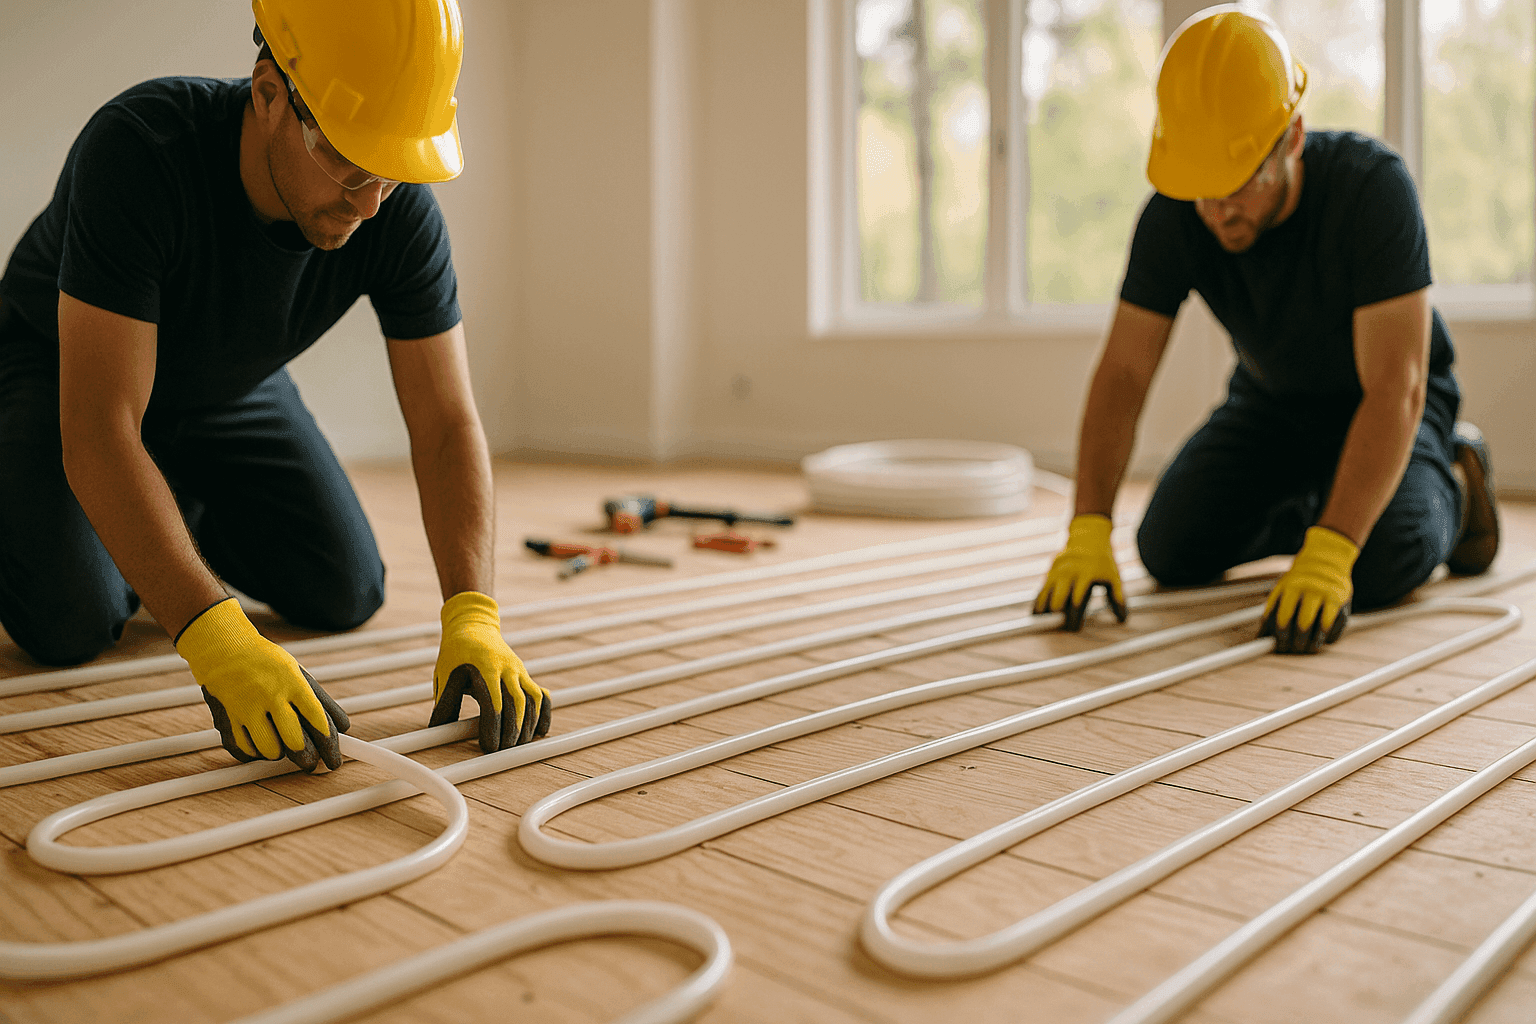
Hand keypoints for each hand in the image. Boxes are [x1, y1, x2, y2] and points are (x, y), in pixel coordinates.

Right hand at [177, 598, 349, 771]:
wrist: (223, 649)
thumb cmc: (267, 663)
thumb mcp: (299, 674)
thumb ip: (321, 702)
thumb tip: (344, 728)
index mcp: (292, 683)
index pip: (317, 720)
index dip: (329, 744)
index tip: (334, 758)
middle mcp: (269, 696)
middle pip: (294, 742)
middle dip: (307, 759)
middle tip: (311, 763)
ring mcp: (245, 709)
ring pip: (269, 751)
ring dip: (279, 755)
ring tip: (283, 747)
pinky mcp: (226, 720)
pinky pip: (244, 750)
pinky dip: (255, 753)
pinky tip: (262, 745)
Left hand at [428, 591, 551, 753]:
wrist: (473, 625)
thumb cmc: (454, 652)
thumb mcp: (443, 673)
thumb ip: (444, 701)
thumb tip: (437, 730)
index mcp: (483, 668)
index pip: (494, 704)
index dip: (493, 728)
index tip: (489, 746)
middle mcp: (505, 668)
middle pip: (516, 705)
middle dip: (512, 732)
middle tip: (504, 750)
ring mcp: (518, 670)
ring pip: (532, 701)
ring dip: (528, 726)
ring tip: (519, 744)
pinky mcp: (524, 673)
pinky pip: (540, 694)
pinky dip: (543, 713)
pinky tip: (540, 731)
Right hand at [1032, 514, 1126, 630]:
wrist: (1088, 538)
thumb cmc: (1103, 562)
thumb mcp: (1114, 577)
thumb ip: (1117, 598)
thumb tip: (1122, 619)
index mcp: (1086, 574)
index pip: (1077, 599)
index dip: (1073, 615)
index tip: (1073, 628)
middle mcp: (1069, 572)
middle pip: (1057, 597)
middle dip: (1055, 614)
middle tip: (1055, 626)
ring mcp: (1057, 571)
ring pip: (1046, 593)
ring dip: (1043, 608)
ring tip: (1040, 623)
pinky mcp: (1050, 571)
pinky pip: (1041, 588)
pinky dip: (1038, 601)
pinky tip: (1036, 614)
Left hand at [1259, 526, 1358, 653]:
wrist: (1328, 558)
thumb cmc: (1300, 579)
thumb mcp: (1282, 588)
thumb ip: (1271, 610)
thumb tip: (1261, 637)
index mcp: (1292, 587)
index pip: (1284, 617)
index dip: (1281, 636)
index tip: (1279, 646)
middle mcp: (1312, 590)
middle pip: (1303, 625)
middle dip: (1297, 643)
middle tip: (1293, 649)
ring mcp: (1330, 597)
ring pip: (1322, 629)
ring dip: (1313, 644)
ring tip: (1307, 648)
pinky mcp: (1345, 603)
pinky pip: (1337, 628)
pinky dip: (1329, 638)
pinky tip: (1322, 639)